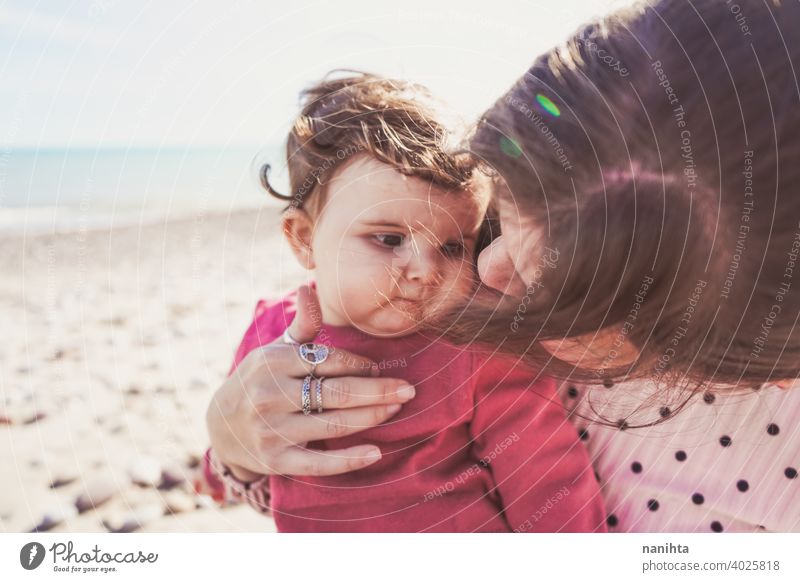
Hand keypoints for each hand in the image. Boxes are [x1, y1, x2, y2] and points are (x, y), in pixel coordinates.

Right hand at [206, 284, 414, 479]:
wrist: (221, 426)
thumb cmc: (262, 380)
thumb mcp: (277, 350)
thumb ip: (302, 326)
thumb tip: (308, 289)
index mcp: (273, 362)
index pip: (328, 361)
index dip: (359, 364)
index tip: (381, 367)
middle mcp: (270, 395)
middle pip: (336, 393)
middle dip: (377, 390)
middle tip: (408, 390)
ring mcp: (272, 430)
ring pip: (333, 425)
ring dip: (370, 417)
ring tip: (396, 408)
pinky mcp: (276, 461)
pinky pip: (318, 464)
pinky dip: (348, 460)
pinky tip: (375, 453)